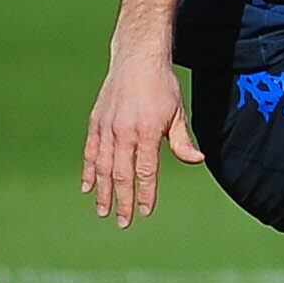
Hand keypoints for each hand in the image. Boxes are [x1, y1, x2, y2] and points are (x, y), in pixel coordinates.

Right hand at [83, 49, 202, 228]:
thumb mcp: (178, 112)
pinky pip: (90, 151)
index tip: (146, 212)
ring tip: (103, 211)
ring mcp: (106, 128)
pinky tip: (87, 187)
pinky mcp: (96, 122)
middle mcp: (123, 132)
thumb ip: (182, 140)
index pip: (146, 171)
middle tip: (123, 222)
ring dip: (102, 191)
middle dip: (122, 200)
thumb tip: (196, 161)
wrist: (137, 59)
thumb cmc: (163, 87)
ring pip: (101, 166)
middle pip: (120, 174)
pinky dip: (88, 171)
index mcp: (147, 132)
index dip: (146, 193)